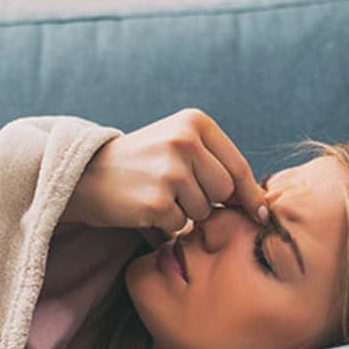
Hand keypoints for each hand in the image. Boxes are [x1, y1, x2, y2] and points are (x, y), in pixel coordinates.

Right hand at [61, 108, 268, 245]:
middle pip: (223, 192)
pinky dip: (164, 224)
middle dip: (206, 201)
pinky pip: (178, 225)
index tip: (260, 214)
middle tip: (175, 192)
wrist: (85, 174)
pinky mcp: (157, 200)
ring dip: (183, 213)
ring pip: (202, 211)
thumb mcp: (177, 145)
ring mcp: (171, 171)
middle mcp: (185, 141)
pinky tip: (143, 207)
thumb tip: (262, 203)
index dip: (250, 195)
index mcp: (195, 123)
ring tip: (156, 195)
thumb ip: (214, 163)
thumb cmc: (139, 164)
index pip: (237, 166)